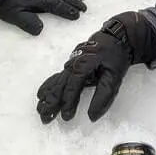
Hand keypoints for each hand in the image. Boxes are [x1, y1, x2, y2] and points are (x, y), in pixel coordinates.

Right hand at [35, 12, 155, 122]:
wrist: (116, 36)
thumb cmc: (116, 56)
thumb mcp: (114, 76)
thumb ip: (103, 96)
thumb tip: (92, 116)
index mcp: (83, 64)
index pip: (73, 86)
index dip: (68, 102)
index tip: (66, 117)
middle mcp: (73, 63)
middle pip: (60, 85)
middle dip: (52, 102)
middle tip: (45, 117)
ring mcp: (70, 63)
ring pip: (57, 81)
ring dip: (48, 96)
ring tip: (40, 110)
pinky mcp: (71, 64)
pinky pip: (57, 76)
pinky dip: (49, 86)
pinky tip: (41, 94)